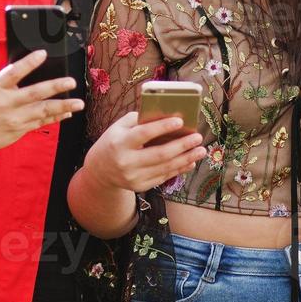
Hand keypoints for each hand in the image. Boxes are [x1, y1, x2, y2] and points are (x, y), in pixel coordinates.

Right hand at [0, 50, 83, 166]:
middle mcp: (6, 104)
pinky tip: (66, 113)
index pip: (13, 73)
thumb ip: (6, 79)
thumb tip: (25, 65)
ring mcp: (14, 119)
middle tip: (71, 82)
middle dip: (55, 87)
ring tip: (79, 103)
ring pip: (42, 111)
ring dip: (63, 106)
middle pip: (34, 94)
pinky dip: (55, 117)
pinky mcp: (19, 130)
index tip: (43, 53)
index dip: (29, 63)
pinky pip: (40, 122)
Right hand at [82, 111, 206, 192]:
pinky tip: (190, 161)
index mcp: (119, 143)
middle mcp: (126, 162)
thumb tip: (167, 115)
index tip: (180, 121)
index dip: (162, 127)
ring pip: (166, 167)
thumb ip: (140, 120)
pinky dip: (179, 169)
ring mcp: (133, 177)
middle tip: (197, 137)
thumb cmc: (114, 142)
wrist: (100, 170)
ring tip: (200, 150)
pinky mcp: (140, 186)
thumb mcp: (119, 128)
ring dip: (186, 158)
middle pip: (160, 154)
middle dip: (182, 145)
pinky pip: (164, 177)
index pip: (143, 134)